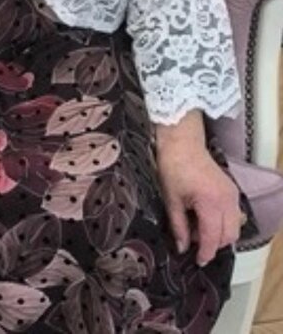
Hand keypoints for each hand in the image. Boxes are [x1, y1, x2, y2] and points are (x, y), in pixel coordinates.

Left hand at [155, 111, 242, 265]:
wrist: (182, 143)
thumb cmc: (173, 167)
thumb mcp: (171, 199)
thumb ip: (178, 226)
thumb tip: (182, 248)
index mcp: (211, 203)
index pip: (213, 237)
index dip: (206, 252)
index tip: (198, 262)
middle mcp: (227, 201)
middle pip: (228, 236)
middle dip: (213, 245)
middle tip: (192, 242)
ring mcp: (233, 196)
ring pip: (234, 227)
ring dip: (219, 235)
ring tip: (196, 228)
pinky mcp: (233, 191)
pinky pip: (234, 216)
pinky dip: (223, 223)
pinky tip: (205, 218)